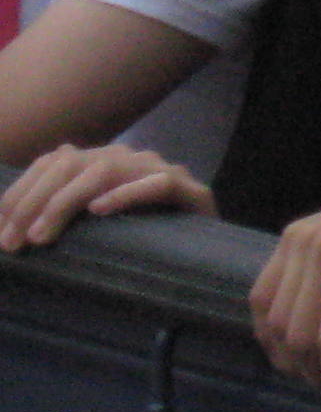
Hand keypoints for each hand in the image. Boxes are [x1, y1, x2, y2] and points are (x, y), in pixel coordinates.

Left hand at [0, 140, 209, 249]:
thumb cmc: (144, 244)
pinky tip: (99, 210)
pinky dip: (126, 194)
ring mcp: (160, 170)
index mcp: (103, 160)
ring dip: (65, 202)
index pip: (51, 163)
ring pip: (105, 170)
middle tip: (12, 244)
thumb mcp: (92, 228)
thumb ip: (60, 217)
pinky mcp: (192, 191)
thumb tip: (7, 228)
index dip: (19, 194)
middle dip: (32, 204)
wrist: (209, 255)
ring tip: (42, 235)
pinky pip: (157, 184)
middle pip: (70, 164)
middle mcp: (128, 157)